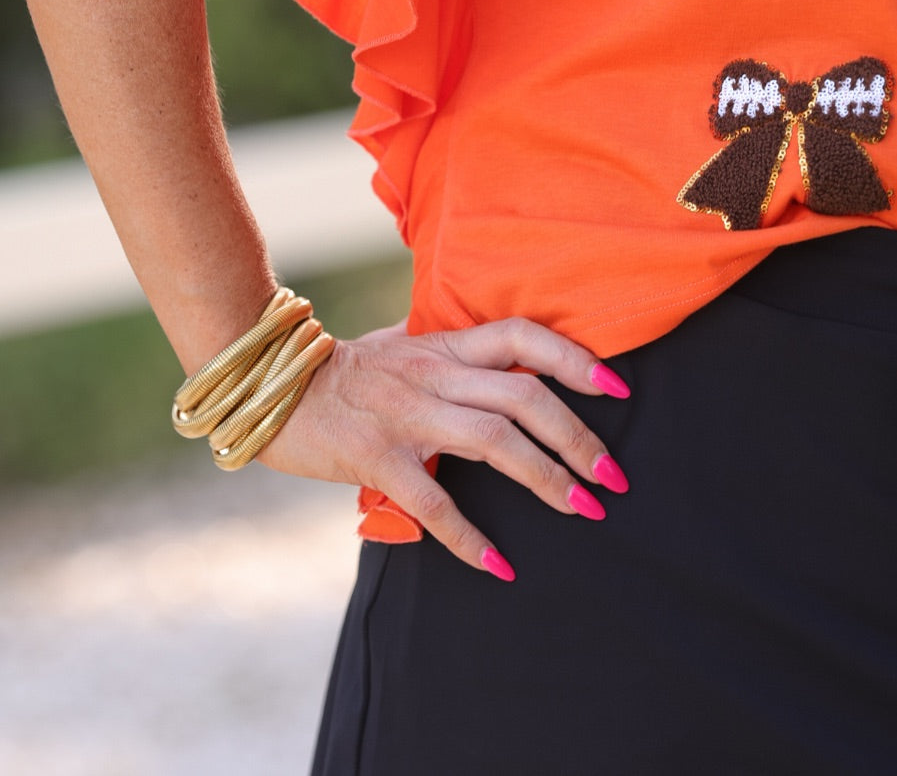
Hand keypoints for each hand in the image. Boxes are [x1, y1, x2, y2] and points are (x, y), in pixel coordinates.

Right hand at [258, 317, 629, 578]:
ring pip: (495, 441)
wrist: (274, 387)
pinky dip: (470, 538)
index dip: (575, 358)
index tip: (617, 388)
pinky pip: (434, 501)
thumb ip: (447, 347)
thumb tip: (492, 349)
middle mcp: (435, 374)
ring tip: (582, 509)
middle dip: (578, 437)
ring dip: (547, 479)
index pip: (523, 337)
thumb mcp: (401, 344)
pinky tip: (499, 564)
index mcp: (445, 345)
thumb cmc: (344, 369)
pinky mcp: (378, 457)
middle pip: (525, 396)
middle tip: (611, 477)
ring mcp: (407, 415)